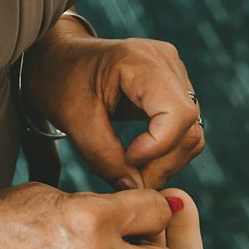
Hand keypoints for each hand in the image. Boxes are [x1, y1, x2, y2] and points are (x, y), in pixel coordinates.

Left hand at [23, 19, 204, 189]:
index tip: (127, 161)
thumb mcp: (73, 119)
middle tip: (131, 182)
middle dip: (163, 163)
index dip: (159, 147)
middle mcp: (166, 63)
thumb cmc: (59, 80)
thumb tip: (136, 188)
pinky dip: (166, 153)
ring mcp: (174, 75)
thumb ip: (103, 156)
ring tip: (134, 172)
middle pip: (188, 127)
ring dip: (166, 162)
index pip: (177, 113)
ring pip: (191, 133)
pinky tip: (140, 158)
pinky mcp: (173, 89)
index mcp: (141, 61)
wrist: (56, 60)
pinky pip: (184, 130)